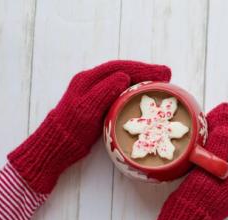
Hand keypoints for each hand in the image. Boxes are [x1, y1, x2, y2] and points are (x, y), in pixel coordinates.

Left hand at [8, 60, 170, 193]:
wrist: (59, 144)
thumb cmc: (72, 127)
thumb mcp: (88, 108)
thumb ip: (105, 90)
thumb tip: (124, 76)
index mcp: (89, 79)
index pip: (120, 68)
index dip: (143, 69)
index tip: (162, 73)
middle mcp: (93, 81)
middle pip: (124, 71)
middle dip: (146, 71)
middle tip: (167, 75)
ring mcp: (96, 92)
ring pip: (123, 80)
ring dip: (143, 79)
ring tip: (161, 82)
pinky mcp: (100, 104)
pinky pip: (121, 91)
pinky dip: (136, 89)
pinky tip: (145, 94)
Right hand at [137, 103, 227, 219]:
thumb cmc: (189, 207)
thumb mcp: (202, 179)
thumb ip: (216, 154)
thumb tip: (227, 130)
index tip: (226, 111)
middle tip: (223, 109)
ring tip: (218, 117)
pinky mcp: (221, 185)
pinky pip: (226, 159)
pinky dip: (221, 145)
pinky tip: (211, 135)